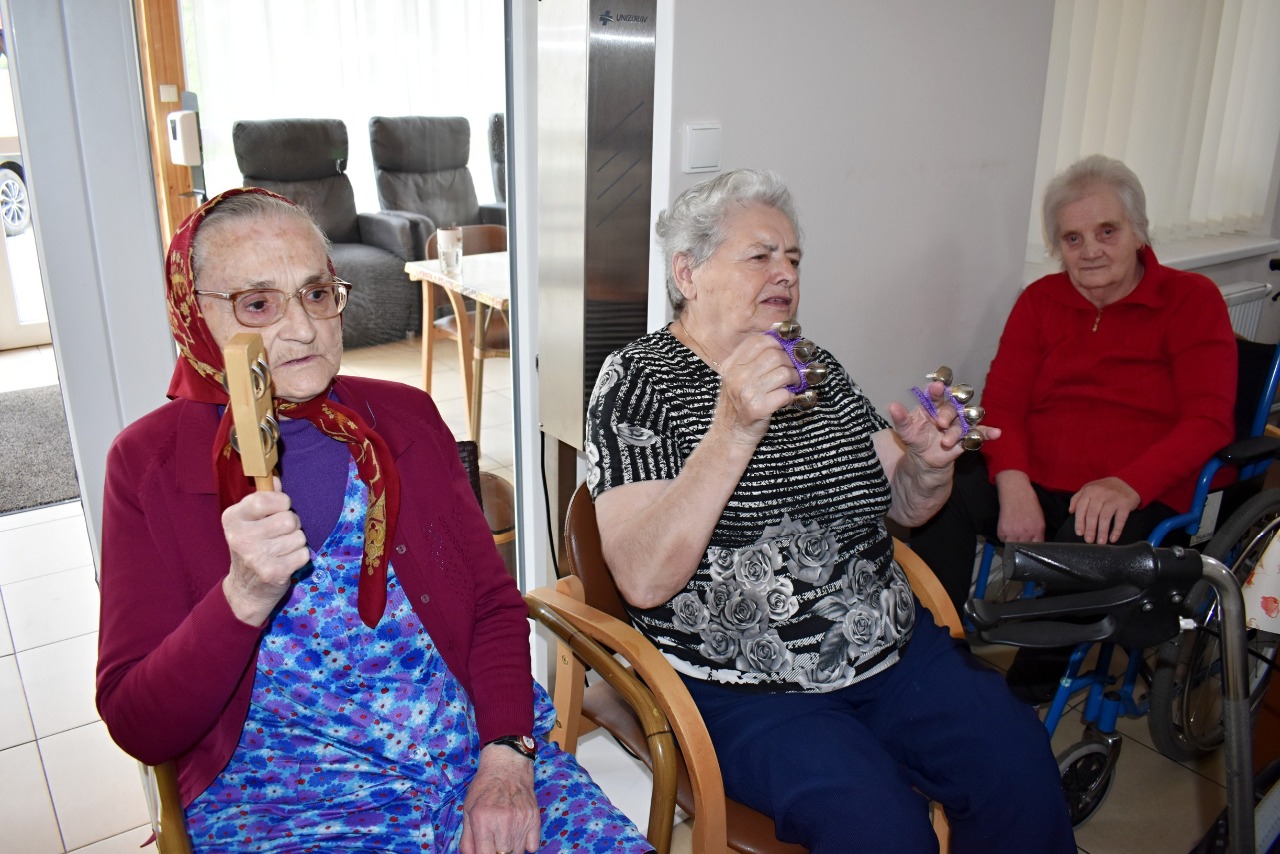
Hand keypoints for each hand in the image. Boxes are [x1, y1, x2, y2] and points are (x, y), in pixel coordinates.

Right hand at [220, 478, 308, 625]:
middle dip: (291, 525)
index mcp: (232, 519)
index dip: (280, 503)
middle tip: (279, 535)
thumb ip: (263, 499)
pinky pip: (303, 553)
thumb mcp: (249, 522)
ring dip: (296, 542)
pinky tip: (285, 561)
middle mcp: (240, 537)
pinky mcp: (273, 572)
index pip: (266, 499)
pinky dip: (300, 557)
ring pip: (299, 536)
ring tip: (281, 550)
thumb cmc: (251, 548)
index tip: (276, 511)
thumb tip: (275, 478)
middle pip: (289, 519)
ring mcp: (256, 557)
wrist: (246, 590)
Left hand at [459, 744, 539, 853]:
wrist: (507, 766)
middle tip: (494, 842)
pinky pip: (533, 847)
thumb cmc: (484, 787)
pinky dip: (526, 845)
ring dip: (511, 849)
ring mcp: (521, 821)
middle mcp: (503, 822)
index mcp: (482, 820)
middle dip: (497, 852)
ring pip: (518, 853)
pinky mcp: (534, 819)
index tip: (485, 850)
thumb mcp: (468, 810)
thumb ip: (467, 838)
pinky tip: (518, 833)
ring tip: (505, 836)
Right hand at [711, 333, 803, 444]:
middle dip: (791, 361)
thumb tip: (781, 342)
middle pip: (775, 355)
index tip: (786, 348)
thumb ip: (751, 360)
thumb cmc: (737, 405)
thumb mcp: (735, 377)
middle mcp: (737, 376)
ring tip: (793, 384)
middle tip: (794, 369)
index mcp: (731, 365)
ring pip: (784, 373)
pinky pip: (785, 393)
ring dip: (795, 378)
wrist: (730, 434)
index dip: (778, 342)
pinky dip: (792, 395)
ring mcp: (747, 392)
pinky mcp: (758, 408)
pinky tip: (787, 398)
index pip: (759, 341)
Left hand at [886, 380, 1001, 470]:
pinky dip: (988, 432)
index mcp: (932, 405)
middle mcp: (948, 411)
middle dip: (947, 414)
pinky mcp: (967, 437)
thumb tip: (892, 406)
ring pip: (964, 421)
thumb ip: (900, 419)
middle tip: (939, 424)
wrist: (924, 460)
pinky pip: (980, 433)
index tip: (936, 387)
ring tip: (946, 441)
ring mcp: (959, 423)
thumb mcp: (905, 431)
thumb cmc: (915, 439)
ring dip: (957, 430)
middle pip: (953, 406)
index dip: (938, 389)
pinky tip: (996, 433)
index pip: (936, 394)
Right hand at [995, 471, 1045, 542]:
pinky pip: (1002, 539)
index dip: (1033, 547)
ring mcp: (1013, 532)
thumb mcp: (1040, 519)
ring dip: (1012, 542)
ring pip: (1012, 546)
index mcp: (1037, 530)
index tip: (1031, 547)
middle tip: (1021, 538)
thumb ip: (1038, 533)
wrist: (1016, 493)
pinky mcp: (1002, 530)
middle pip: (1024, 548)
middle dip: (1023, 545)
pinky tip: (1007, 528)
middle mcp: (1025, 533)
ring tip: (1014, 534)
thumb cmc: (1028, 504)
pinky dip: (1004, 536)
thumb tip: (1036, 542)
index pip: (1037, 547)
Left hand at [1069, 477, 1139, 543]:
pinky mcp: (1125, 504)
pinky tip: (1113, 539)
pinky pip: (1120, 519)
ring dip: (1102, 531)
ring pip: (1105, 517)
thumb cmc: (1104, 489)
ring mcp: (1113, 499)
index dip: (1079, 522)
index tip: (1079, 533)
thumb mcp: (1089, 489)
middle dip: (1090, 529)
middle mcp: (1100, 494)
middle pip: (1092, 514)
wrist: (1126, 482)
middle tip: (1088, 540)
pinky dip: (1116, 530)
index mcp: (1089, 491)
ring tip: (1100, 542)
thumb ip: (1077, 499)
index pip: (1081, 508)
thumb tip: (1070, 511)